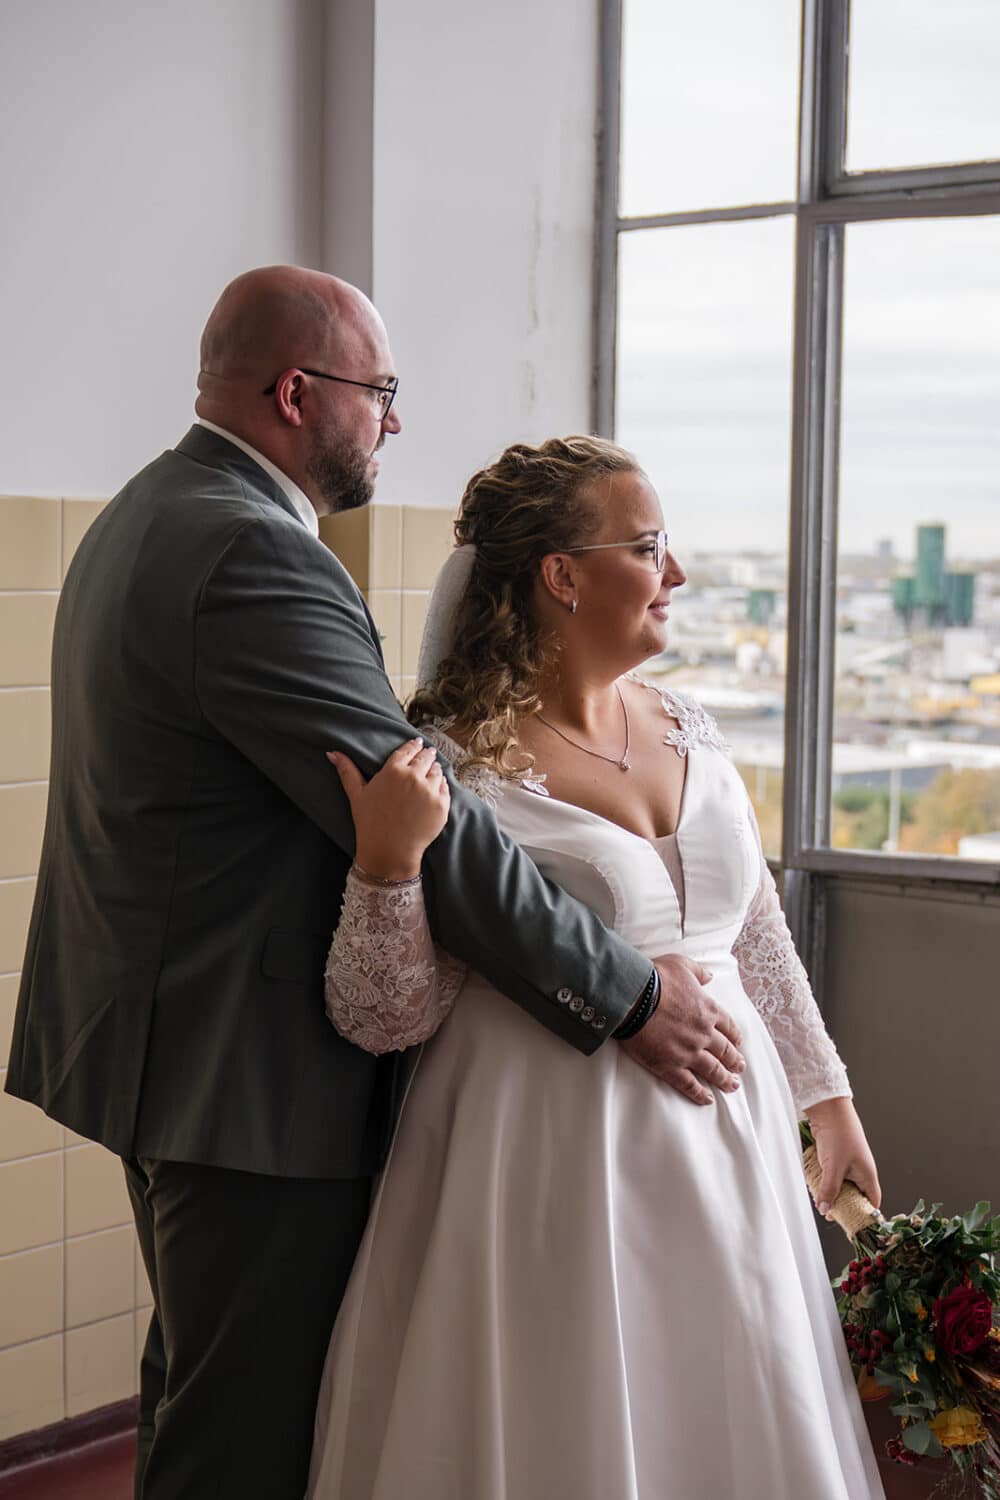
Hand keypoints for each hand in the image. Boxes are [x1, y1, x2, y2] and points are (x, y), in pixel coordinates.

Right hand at [328, 738, 450, 880]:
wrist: (389, 851)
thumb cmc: (370, 823)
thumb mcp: (357, 795)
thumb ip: (347, 771)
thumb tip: (331, 753)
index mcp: (393, 770)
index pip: (407, 750)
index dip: (413, 745)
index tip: (417, 743)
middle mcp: (413, 776)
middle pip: (425, 757)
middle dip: (426, 755)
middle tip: (428, 753)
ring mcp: (429, 790)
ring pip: (437, 771)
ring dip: (434, 769)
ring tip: (432, 771)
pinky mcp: (441, 805)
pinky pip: (445, 787)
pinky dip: (442, 785)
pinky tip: (436, 787)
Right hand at [620, 954, 745, 1104]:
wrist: (633, 997)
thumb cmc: (656, 978)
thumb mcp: (682, 965)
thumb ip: (698, 972)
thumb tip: (709, 976)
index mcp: (708, 1010)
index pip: (729, 1027)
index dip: (735, 1037)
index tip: (738, 1044)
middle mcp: (703, 1034)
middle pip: (725, 1052)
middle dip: (734, 1061)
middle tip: (740, 1068)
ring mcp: (688, 1053)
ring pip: (712, 1070)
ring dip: (724, 1079)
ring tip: (731, 1086)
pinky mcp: (670, 1066)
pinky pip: (689, 1084)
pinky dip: (700, 1093)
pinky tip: (707, 1099)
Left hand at [806, 1096, 880, 1216]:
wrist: (829, 1110)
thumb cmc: (839, 1135)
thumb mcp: (834, 1167)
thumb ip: (829, 1190)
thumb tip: (825, 1209)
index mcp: (868, 1176)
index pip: (872, 1203)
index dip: (864, 1215)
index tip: (851, 1224)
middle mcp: (860, 1172)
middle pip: (855, 1196)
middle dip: (843, 1205)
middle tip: (829, 1213)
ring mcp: (848, 1165)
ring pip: (842, 1186)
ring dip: (832, 1192)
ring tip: (820, 1199)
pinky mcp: (836, 1158)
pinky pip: (833, 1176)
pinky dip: (825, 1181)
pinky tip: (816, 1184)